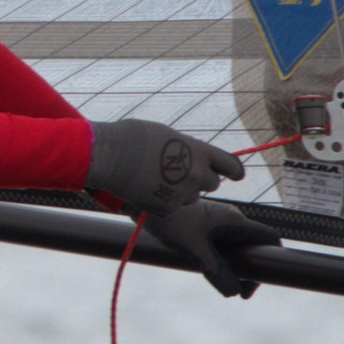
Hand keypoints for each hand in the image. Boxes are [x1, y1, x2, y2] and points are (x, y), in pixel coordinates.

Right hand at [86, 118, 244, 215]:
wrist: (108, 156)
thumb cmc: (133, 138)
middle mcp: (197, 174)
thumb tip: (193, 155)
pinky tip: (146, 189)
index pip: (231, 165)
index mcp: (200, 151)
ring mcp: (183, 193)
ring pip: (192, 198)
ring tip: (157, 180)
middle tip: (181, 174)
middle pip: (213, 184)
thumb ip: (186, 148)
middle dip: (201, 180)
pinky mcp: (167, 208)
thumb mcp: (167, 135)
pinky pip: (172, 207)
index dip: (233, 170)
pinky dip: (163, 202)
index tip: (235, 174)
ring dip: (182, 192)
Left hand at [145, 199, 279, 297]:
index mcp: (236, 221)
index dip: (272, 259)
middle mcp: (232, 217)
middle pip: (254, 245)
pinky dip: (223, 256)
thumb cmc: (172, 223)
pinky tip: (208, 267)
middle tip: (238, 290)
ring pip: (238, 245)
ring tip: (223, 282)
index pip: (270, 238)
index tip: (256, 280)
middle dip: (250, 269)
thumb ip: (217, 273)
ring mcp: (219, 218)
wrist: (145, 202)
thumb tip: (234, 293)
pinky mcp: (206, 221)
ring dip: (235, 264)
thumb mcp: (196, 252)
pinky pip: (223, 241)